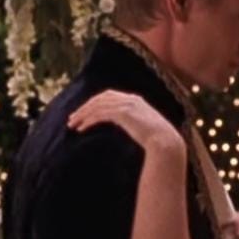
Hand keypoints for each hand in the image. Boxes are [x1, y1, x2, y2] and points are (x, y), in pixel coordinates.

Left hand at [68, 90, 183, 158]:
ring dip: (83, 114)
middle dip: (85, 107)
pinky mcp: (123, 113)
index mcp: (136, 100)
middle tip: (72, 118)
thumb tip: (130, 130)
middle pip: (100, 98)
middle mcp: (130, 99)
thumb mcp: (145, 129)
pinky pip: (100, 114)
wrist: (166, 142)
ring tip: (72, 125)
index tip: (84, 113)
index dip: (94, 103)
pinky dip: (88, 120)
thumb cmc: (159, 141)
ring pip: (97, 105)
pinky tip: (81, 128)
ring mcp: (127, 105)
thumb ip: (135, 125)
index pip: (109, 96)